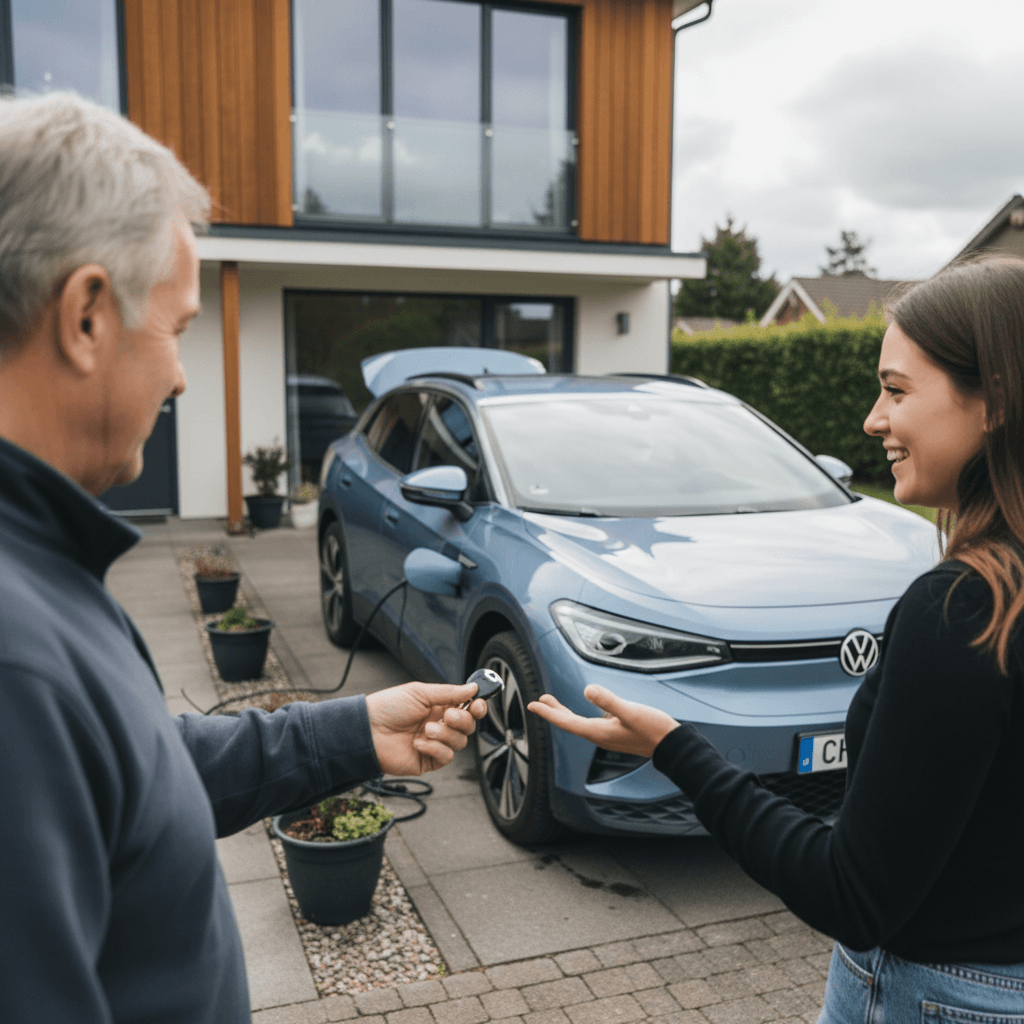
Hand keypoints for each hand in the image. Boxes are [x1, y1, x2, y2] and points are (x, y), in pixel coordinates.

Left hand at [365, 681, 486, 775]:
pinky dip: (435, 749)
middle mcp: (440, 725)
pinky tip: (418, 743)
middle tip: (447, 715)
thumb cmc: (389, 707)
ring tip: (426, 729)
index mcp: (439, 707)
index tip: (478, 704)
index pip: (467, 708)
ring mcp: (435, 744)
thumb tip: (473, 688)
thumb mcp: (420, 692)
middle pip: (468, 726)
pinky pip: (446, 757)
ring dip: (445, 734)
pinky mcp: (428, 761)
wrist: (368, 731)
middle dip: (462, 720)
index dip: (477, 707)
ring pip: (460, 742)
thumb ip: (449, 692)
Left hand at [528, 684, 678, 758]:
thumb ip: (608, 701)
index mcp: (599, 733)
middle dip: (553, 712)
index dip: (548, 712)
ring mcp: (608, 736)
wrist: (672, 746)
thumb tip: (588, 689)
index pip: (566, 722)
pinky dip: (581, 715)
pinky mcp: (617, 732)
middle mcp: (600, 736)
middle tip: (538, 701)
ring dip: (565, 713)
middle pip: (570, 723)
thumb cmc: (653, 730)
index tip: (532, 704)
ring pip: (580, 723)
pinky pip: (591, 723)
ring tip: (553, 703)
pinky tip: (585, 709)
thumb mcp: (630, 711)